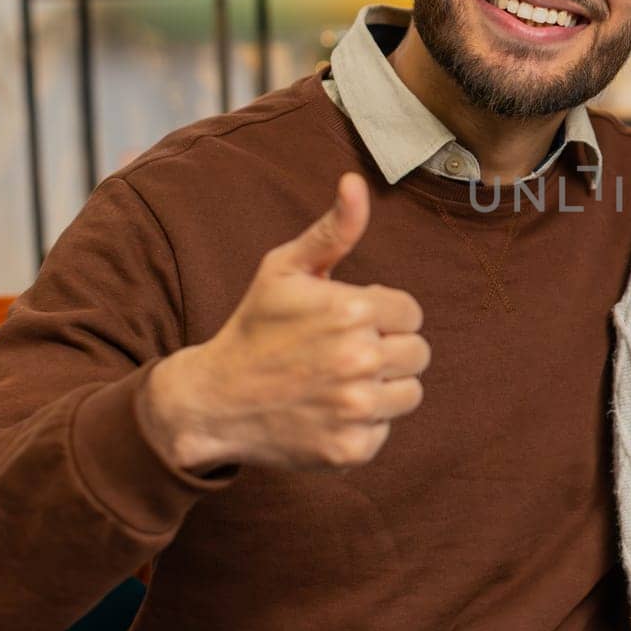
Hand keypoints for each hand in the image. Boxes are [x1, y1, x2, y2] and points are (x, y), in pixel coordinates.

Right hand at [140, 173, 430, 472]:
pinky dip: (362, 424)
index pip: (412, 312)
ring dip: (382, 387)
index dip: (383, 315)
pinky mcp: (352, 448)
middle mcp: (360, 359)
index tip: (349, 321)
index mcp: (351, 310)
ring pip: (409, 393)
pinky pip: (385, 430)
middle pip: (418, 353)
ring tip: (338, 381)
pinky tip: (327, 411)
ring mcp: (356, 407)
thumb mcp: (284, 270)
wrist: (213, 400)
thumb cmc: (255, 328)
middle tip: (342, 353)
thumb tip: (355, 182)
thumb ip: (332, 230)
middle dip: (387, 349)